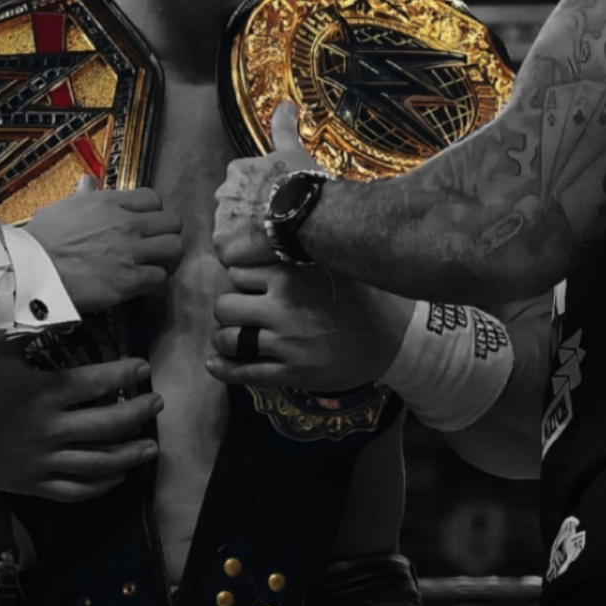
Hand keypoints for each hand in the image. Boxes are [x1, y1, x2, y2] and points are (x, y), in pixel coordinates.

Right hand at [0, 337, 162, 499]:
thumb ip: (34, 327)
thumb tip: (68, 308)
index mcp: (43, 393)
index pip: (98, 383)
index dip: (126, 374)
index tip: (143, 367)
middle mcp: (47, 430)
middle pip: (107, 425)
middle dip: (139, 413)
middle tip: (157, 402)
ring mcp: (40, 461)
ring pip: (97, 463)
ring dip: (130, 455)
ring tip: (151, 446)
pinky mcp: (31, 483)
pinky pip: (73, 490)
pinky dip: (99, 485)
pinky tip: (117, 477)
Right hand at [26, 178, 182, 312]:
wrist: (30, 270)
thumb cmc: (40, 240)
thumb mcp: (62, 208)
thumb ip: (82, 196)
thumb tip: (88, 183)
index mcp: (110, 202)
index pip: (153, 198)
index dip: (154, 213)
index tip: (147, 224)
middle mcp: (126, 223)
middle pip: (172, 222)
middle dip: (167, 234)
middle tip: (158, 247)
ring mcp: (130, 251)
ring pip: (174, 248)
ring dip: (168, 258)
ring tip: (158, 266)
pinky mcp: (129, 280)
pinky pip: (160, 277)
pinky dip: (156, 281)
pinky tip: (145, 285)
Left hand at [205, 264, 413, 391]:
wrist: (391, 338)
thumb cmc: (359, 295)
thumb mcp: (328, 262)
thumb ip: (292, 253)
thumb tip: (261, 232)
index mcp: (289, 277)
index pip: (236, 273)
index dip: (238, 280)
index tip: (248, 286)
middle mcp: (283, 309)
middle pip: (224, 307)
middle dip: (226, 309)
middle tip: (239, 312)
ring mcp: (286, 344)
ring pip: (228, 340)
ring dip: (223, 338)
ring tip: (231, 336)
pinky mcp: (292, 373)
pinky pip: (245, 373)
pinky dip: (224, 369)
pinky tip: (214, 364)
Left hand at [213, 102, 317, 267]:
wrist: (307, 211)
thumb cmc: (303, 183)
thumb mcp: (292, 150)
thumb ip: (284, 127)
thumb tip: (287, 104)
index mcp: (237, 172)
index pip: (241, 189)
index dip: (259, 201)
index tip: (274, 207)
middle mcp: (223, 193)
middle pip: (233, 212)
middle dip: (249, 221)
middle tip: (274, 228)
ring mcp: (222, 219)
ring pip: (231, 235)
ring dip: (247, 241)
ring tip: (272, 244)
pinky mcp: (224, 244)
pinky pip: (231, 257)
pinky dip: (245, 259)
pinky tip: (264, 255)